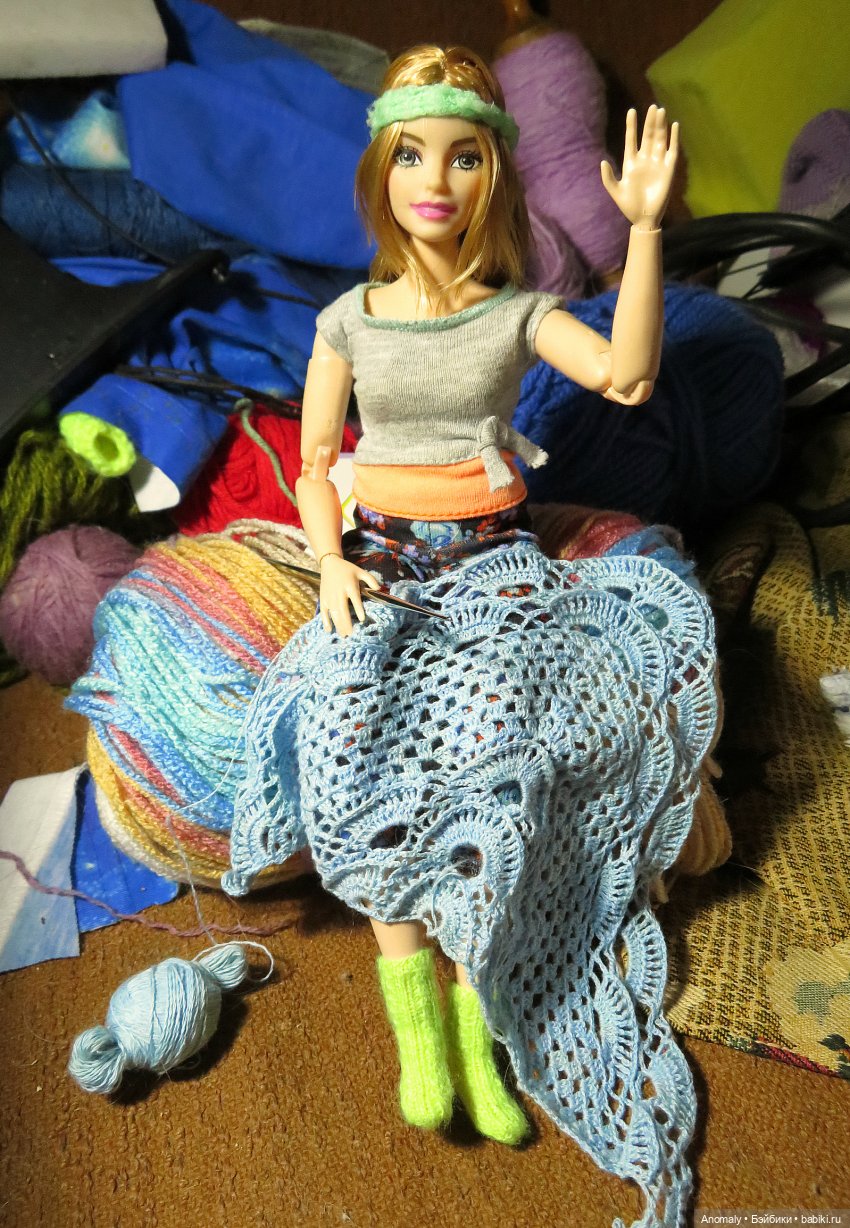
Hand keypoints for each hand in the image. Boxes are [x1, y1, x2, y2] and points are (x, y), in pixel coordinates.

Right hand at [319, 553, 380, 636]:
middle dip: (346, 623)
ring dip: (338, 625)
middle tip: (351, 634)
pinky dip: (325, 621)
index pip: (355, 599)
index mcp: (350, 586)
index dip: (358, 609)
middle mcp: (339, 592)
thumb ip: (371, 580)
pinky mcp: (323, 599)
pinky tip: (329, 630)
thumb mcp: (361, 572)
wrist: (330, 564)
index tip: (362, 619)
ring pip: (333, 613)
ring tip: (343, 635)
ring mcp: (329, 597)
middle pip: (342, 610)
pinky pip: (323, 612)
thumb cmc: (348, 569)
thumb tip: (380, 589)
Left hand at [601, 105, 678, 229]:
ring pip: (659, 139)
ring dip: (660, 126)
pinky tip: (674, 126)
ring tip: (660, 111)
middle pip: (647, 136)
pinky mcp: (669, 169)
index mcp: (631, 163)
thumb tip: (602, 162)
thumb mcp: (615, 191)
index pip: (631, 140)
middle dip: (649, 122)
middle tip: (652, 107)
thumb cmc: (628, 206)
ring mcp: (657, 163)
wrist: (643, 219)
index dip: (631, 126)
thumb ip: (608, 178)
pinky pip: (672, 150)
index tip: (631, 111)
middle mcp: (645, 160)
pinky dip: (673, 138)